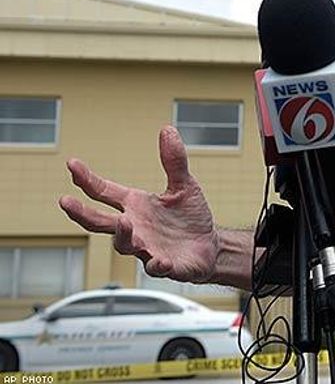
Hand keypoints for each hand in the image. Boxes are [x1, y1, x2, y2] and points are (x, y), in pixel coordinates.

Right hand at [58, 125, 220, 282]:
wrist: (209, 246)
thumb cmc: (190, 217)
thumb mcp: (184, 185)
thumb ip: (174, 161)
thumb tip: (167, 129)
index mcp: (135, 205)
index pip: (104, 192)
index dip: (87, 179)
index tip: (71, 163)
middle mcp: (134, 227)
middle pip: (99, 222)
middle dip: (80, 213)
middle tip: (65, 201)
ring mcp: (146, 248)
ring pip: (124, 244)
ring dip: (122, 234)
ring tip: (124, 222)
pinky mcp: (163, 265)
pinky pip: (155, 267)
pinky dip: (157, 264)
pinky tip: (162, 261)